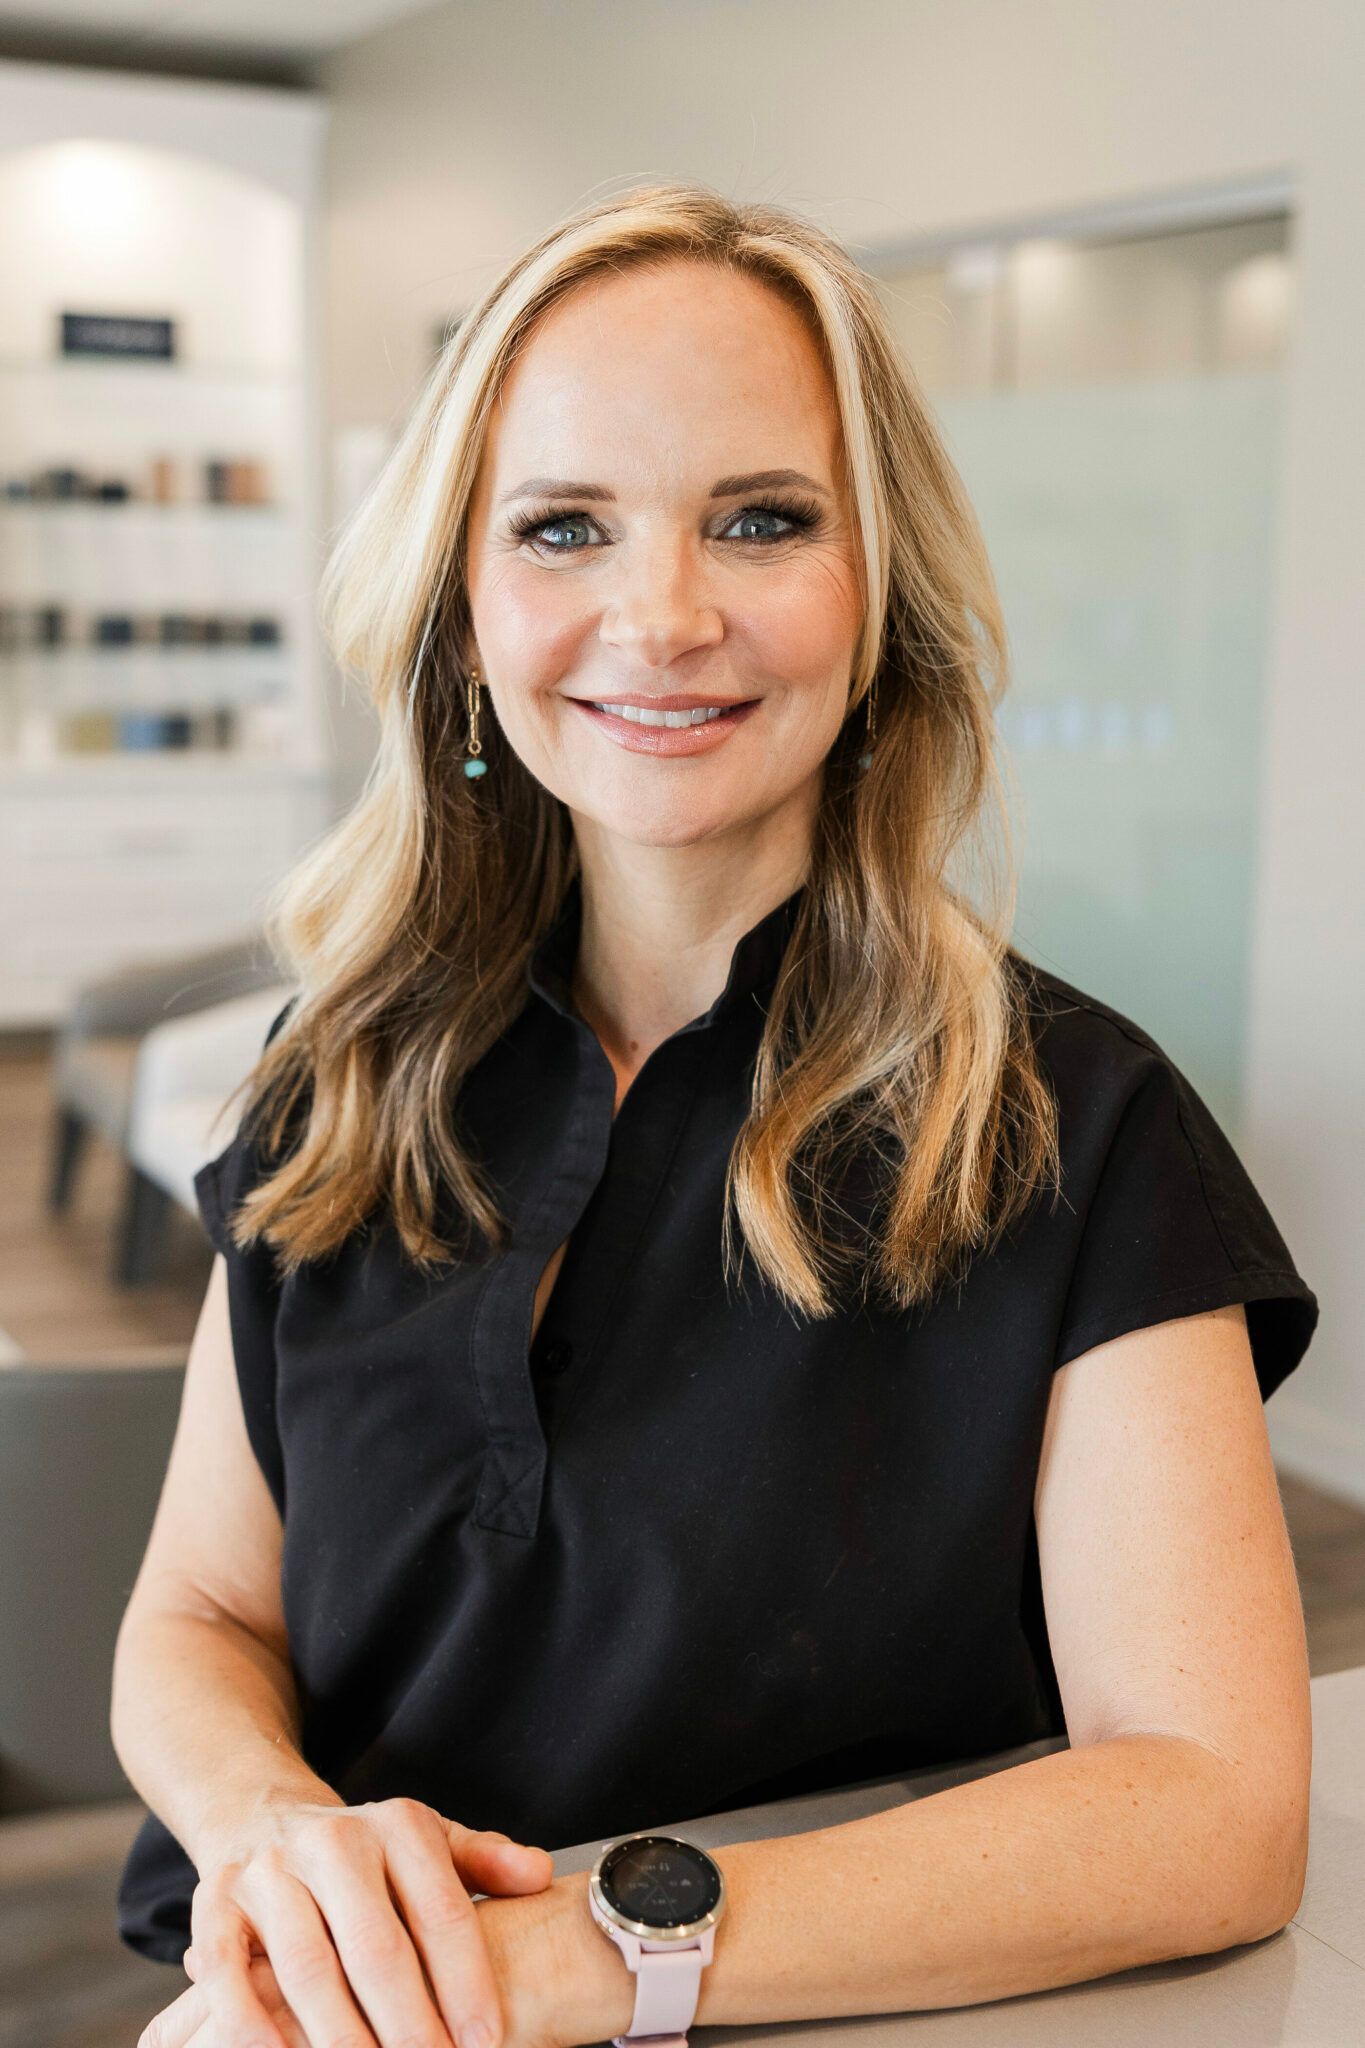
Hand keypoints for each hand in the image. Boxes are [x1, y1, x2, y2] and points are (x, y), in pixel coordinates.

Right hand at [162, 1796, 554, 2047]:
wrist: (264, 1815)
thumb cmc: (368, 1855)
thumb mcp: (430, 1843)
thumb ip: (485, 1860)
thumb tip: (540, 1874)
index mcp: (398, 1826)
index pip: (442, 1910)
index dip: (467, 1982)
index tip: (488, 2041)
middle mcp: (333, 1841)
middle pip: (376, 1948)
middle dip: (408, 2025)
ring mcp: (269, 1872)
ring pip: (305, 1969)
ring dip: (339, 2039)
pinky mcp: (214, 1903)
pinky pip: (224, 1975)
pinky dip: (248, 2027)